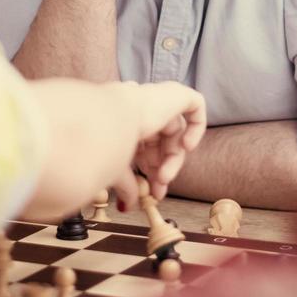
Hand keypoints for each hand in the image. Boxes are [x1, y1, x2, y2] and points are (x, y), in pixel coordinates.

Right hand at [111, 81, 205, 209]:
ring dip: (172, 159)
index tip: (148, 192)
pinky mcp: (175, 92)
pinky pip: (195, 104)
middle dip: (161, 168)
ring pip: (175, 130)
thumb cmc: (100, 145)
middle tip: (158, 190)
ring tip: (165, 176)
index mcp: (121, 119)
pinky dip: (196, 127)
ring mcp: (156, 97)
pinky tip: (186, 145)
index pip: (142, 146)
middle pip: (160, 140)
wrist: (102, 123)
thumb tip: (128, 204)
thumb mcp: (114, 171)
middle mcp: (138, 106)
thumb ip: (125, 186)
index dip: (149, 169)